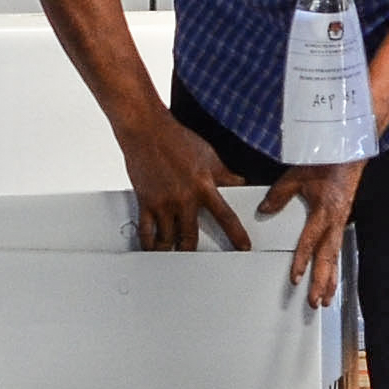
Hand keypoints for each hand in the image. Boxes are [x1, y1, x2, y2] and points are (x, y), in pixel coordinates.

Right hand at [120, 106, 249, 252]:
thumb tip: (239, 182)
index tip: (243, 247)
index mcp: (203, 186)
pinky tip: (151, 247)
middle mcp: (184, 198)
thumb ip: (224, 173)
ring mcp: (163, 202)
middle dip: (193, 249)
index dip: (236, 234)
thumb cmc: (175, 138)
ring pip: (168, 238)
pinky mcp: (145, 201)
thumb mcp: (208, 154)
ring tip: (173, 255)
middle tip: (197, 257)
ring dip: (170, 249)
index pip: (226, 216)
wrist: (146, 130)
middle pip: (191, 236)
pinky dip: (149, 242)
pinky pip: (147, 230)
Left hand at [256, 160, 362, 308]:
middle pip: (328, 258)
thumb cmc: (324, 161)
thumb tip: (264, 210)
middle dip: (321, 282)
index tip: (295, 277)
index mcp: (324, 211)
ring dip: (331, 280)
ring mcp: (341, 223)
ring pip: (336, 257)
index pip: (310, 241)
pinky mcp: (342, 222)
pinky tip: (332, 279)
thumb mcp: (296, 175)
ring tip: (325, 300)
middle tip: (314, 302)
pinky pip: (338, 249)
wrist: (348, 152)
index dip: (302, 260)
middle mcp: (335, 221)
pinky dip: (335, 267)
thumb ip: (279, 195)